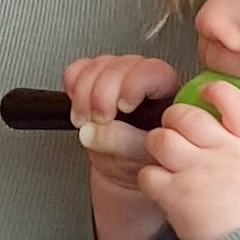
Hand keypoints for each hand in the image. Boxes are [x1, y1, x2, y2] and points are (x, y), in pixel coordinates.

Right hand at [65, 53, 176, 239]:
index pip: (152, 72)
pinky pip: (77, 71)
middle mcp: (142, 80)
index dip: (133, 84)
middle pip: (119, 66)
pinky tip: (78, 106)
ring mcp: (116, 80)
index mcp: (166, 93)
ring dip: (84, 94)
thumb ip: (123, 142)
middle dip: (102, 94)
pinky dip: (72, 86)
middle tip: (99, 120)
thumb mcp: (142, 159)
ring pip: (97, 67)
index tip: (123, 106)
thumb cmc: (144, 164)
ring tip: (86, 120)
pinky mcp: (93, 84)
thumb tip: (96, 129)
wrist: (127, 174)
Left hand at [137, 88, 239, 239]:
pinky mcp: (175, 194)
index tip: (207, 92)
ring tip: (163, 159)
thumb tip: (239, 155)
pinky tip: (159, 189)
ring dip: (157, 147)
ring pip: (161, 139)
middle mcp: (223, 151)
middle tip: (174, 131)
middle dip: (175, 120)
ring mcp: (197, 170)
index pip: (236, 102)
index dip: (217, 91)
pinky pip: (148, 173)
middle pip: (187, 115)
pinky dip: (149, 180)